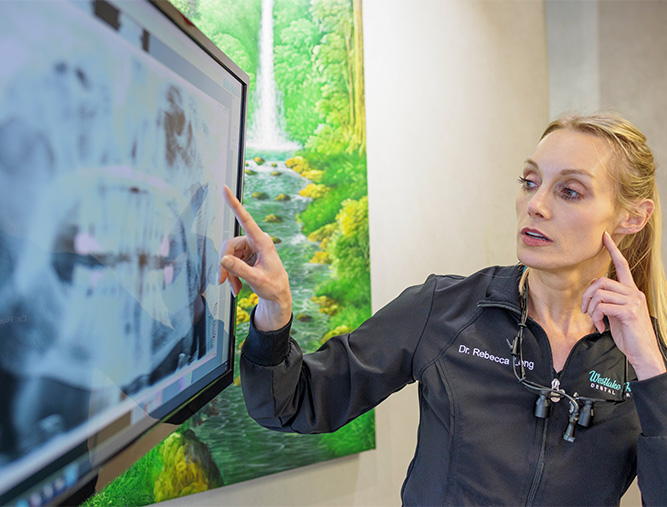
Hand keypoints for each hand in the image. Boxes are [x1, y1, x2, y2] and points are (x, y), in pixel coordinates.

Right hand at [218, 186, 291, 331]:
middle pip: (229, 245)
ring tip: (233, 288)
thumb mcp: (257, 279)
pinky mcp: (245, 256)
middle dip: (224, 264)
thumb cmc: (273, 286)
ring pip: (228, 255)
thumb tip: (223, 260)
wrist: (278, 295)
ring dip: (228, 273)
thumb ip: (239, 269)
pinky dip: (231, 276)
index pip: (246, 220)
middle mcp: (255, 241)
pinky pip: (231, 262)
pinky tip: (235, 287)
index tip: (226, 189)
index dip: (235, 204)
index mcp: (262, 241)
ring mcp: (250, 248)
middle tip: (220, 280)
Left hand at [581, 231, 665, 379]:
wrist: (642, 353)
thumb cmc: (629, 334)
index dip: (613, 250)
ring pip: (599, 293)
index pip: (622, 265)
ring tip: (595, 321)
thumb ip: (607, 299)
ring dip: (590, 308)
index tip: (605, 236)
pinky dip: (596, 318)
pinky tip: (601, 328)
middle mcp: (634, 293)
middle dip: (587, 295)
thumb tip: (594, 286)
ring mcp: (633, 302)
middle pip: (601, 281)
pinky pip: (602, 307)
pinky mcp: (630, 312)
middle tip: (585, 311)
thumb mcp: (615, 313)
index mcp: (631, 291)